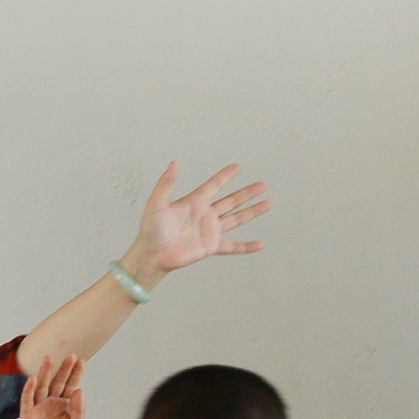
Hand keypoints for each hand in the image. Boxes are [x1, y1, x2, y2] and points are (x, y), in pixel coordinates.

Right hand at [16, 349, 85, 418]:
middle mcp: (52, 403)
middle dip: (63, 369)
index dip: (76, 373)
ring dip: (45, 372)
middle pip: (57, 382)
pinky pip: (27, 400)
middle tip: (70, 355)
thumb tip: (79, 390)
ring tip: (49, 358)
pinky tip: (33, 379)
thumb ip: (78, 408)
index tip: (81, 361)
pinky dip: (29, 389)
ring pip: (42, 386)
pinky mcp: (28, 415)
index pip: (71, 385)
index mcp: (65, 405)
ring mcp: (39, 408)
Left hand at [129, 160, 269, 280]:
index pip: (213, 185)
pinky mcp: (210, 247)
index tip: (237, 167)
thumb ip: (166, 184)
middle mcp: (205, 215)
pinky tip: (260, 245)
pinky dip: (246, 247)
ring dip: (252, 212)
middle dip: (247, 193)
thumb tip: (173, 163)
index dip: (224, 176)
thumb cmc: (150, 230)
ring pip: (236, 219)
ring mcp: (209, 231)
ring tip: (268, 203)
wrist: (151, 255)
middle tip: (263, 185)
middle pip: (231, 201)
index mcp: (194, 202)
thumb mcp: (156, 204)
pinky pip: (232, 247)